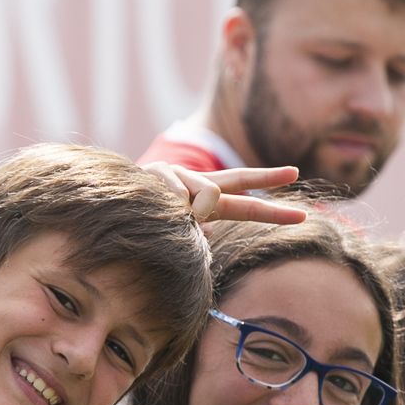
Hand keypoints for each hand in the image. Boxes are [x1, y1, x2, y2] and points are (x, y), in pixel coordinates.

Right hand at [141, 161, 307, 225]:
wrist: (102, 210)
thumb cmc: (138, 226)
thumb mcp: (173, 231)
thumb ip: (196, 231)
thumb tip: (211, 229)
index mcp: (200, 199)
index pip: (241, 198)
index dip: (270, 205)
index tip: (302, 213)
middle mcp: (192, 183)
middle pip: (236, 180)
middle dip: (267, 178)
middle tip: (296, 173)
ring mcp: (176, 175)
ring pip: (208, 194)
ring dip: (196, 211)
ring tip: (172, 216)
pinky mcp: (157, 173)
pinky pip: (179, 196)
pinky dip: (172, 208)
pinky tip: (156, 208)